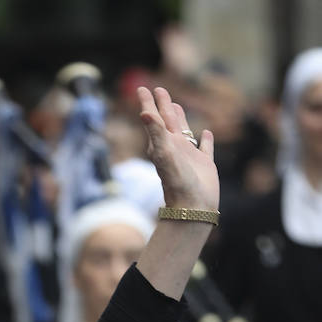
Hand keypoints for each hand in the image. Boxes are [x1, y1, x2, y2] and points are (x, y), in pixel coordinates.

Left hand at [138, 86, 218, 213]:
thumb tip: (144, 112)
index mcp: (163, 144)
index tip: (142, 88)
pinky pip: (205, 148)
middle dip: (163, 105)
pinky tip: (206, 133)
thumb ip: (155, 132)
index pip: (154, 118)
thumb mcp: (164, 154)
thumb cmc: (177, 183)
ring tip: (178, 106)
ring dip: (181, 119)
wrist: (192, 207)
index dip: (148, 103)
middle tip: (159, 90)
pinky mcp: (205, 164)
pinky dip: (206, 140)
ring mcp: (190, 156)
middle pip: (168, 121)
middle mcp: (175, 148)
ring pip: (185, 131)